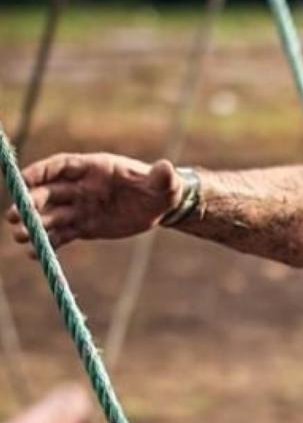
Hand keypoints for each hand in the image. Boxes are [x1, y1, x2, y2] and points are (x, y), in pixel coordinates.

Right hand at [6, 153, 180, 251]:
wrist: (160, 206)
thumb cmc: (160, 189)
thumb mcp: (164, 184)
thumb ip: (162, 177)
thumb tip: (167, 169)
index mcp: (94, 169)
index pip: (60, 167)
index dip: (39, 173)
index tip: (21, 181)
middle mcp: (82, 187)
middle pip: (49, 193)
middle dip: (30, 203)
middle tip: (14, 217)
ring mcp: (81, 207)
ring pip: (52, 216)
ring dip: (35, 225)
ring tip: (20, 237)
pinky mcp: (85, 227)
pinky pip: (63, 235)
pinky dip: (50, 244)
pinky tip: (36, 255)